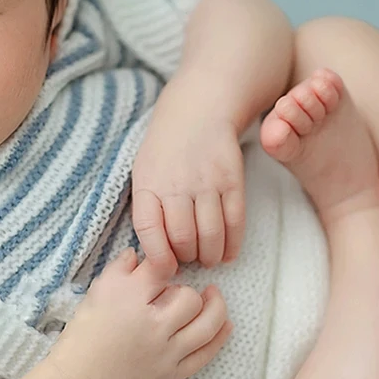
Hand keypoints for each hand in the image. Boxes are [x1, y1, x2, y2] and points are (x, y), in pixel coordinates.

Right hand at [49, 249, 231, 378]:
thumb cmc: (85, 335)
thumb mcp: (97, 292)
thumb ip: (120, 268)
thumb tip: (138, 253)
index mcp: (129, 298)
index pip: (161, 268)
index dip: (166, 263)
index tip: (165, 266)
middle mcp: (152, 323)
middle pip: (188, 296)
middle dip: (184, 290)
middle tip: (174, 293)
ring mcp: (165, 351)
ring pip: (206, 324)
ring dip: (215, 307)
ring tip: (214, 296)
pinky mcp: (173, 374)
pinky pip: (205, 354)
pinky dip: (220, 336)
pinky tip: (226, 324)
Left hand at [132, 82, 245, 272]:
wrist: (198, 110)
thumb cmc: (165, 149)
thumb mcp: (143, 172)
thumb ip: (147, 209)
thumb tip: (153, 252)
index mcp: (149, 183)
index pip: (149, 230)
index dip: (158, 257)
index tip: (165, 268)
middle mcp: (177, 184)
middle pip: (183, 239)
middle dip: (186, 258)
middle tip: (188, 259)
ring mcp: (207, 182)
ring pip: (211, 235)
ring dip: (209, 256)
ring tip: (206, 257)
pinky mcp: (233, 181)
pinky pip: (235, 222)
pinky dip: (232, 245)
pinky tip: (227, 253)